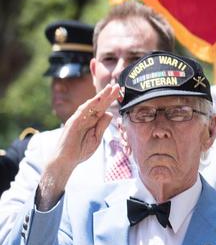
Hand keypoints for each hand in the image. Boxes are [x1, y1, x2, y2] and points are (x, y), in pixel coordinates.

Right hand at [38, 83, 119, 208]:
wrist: (67, 160)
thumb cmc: (80, 150)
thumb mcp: (96, 138)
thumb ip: (102, 126)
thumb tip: (110, 113)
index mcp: (92, 122)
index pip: (103, 109)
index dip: (111, 100)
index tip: (120, 92)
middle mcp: (85, 118)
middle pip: (98, 104)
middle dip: (108, 95)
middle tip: (117, 85)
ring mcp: (78, 119)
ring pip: (90, 105)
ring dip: (100, 97)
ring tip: (109, 89)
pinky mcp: (73, 123)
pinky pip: (81, 112)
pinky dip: (89, 105)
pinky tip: (96, 100)